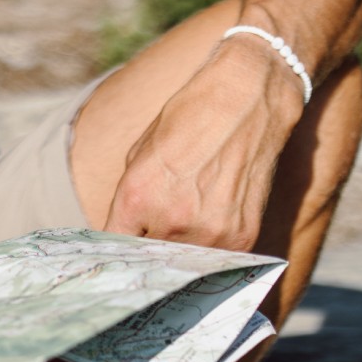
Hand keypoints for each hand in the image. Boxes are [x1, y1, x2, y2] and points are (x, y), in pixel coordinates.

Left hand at [104, 34, 304, 249]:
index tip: (117, 253)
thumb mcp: (140, 153)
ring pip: (183, 263)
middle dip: (146, 253)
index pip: (114, 246)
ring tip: (185, 228)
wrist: (246, 98)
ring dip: (180, 252)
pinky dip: (211, 247)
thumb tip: (127, 232)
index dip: (115, 250)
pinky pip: (216, 257)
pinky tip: (210, 224)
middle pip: (149, 260)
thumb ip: (130, 199)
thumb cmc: (188, 117)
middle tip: (150, 244)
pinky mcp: (241, 237)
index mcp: (136, 197)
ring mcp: (210, 233)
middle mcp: (170, 221)